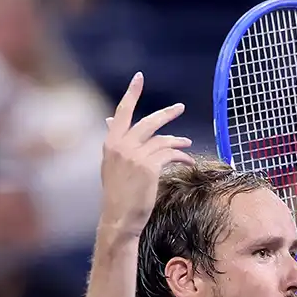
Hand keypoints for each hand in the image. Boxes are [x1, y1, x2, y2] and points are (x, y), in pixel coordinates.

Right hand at [98, 72, 194, 239]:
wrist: (119, 217)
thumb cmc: (117, 194)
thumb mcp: (112, 165)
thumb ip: (116, 143)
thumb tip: (111, 121)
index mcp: (110, 143)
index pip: (121, 112)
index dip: (131, 94)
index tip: (139, 78)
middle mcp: (121, 146)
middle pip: (148, 122)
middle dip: (166, 114)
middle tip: (179, 108)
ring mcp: (135, 155)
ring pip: (162, 140)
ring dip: (177, 141)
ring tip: (186, 144)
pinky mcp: (149, 166)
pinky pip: (169, 154)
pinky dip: (180, 156)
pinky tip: (186, 160)